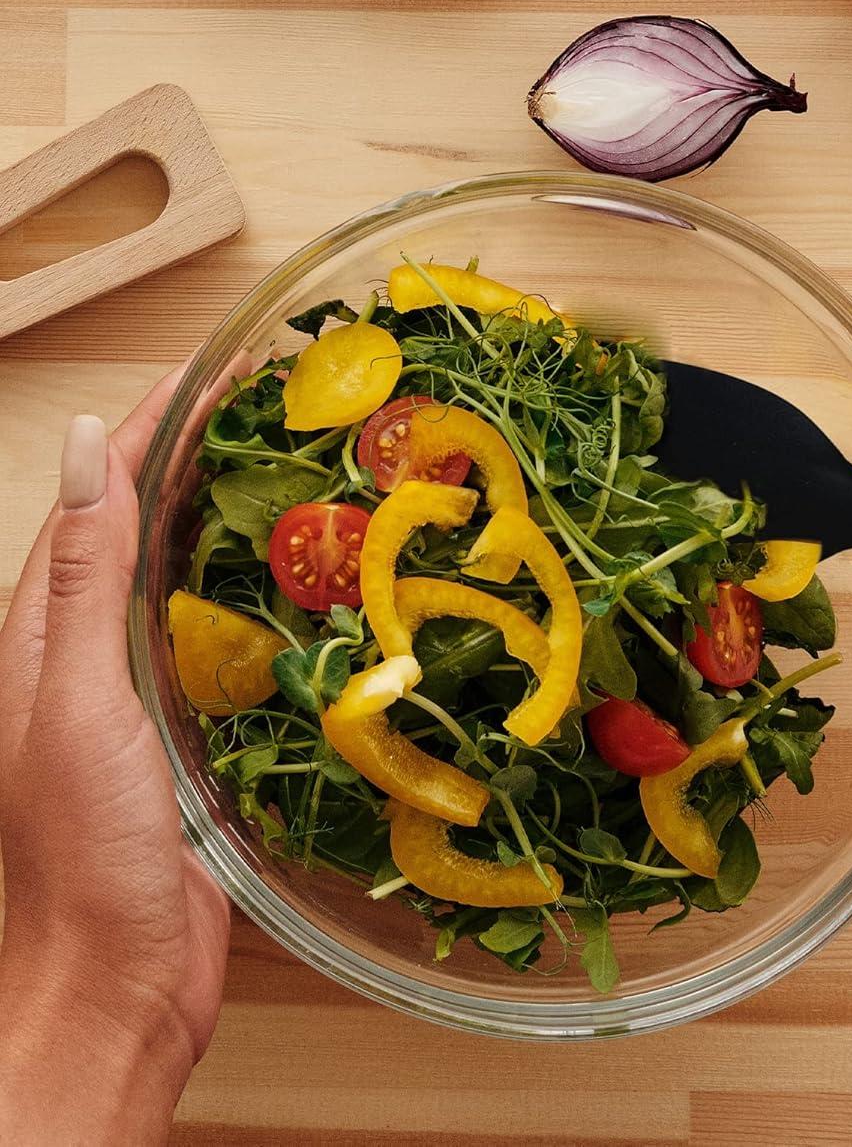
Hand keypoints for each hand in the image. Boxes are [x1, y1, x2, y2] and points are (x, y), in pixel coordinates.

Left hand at [0, 371, 229, 1145]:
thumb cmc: (80, 858)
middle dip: (198, 454)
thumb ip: (78, 580)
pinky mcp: (188, 735)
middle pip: (142, 524)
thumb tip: (82, 449)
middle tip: (274, 403)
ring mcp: (137, 694)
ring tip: (298, 468)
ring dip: (233, 514)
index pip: (96, 496)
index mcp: (40, 635)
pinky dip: (261, 591)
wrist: (112, 988)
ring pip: (187, 576)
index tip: (214, 369)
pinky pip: (224, 639)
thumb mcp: (73, 704)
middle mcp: (84, 654)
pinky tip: (305, 584)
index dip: (151, 425)